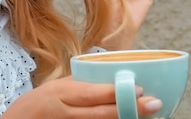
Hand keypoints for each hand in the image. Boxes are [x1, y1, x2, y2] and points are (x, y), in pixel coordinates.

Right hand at [1, 76, 162, 118]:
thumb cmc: (36, 105)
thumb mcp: (56, 88)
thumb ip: (80, 83)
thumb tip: (112, 76)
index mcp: (61, 94)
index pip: (92, 94)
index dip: (117, 92)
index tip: (141, 88)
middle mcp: (65, 114)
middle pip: (101, 115)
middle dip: (130, 110)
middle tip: (155, 104)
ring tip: (150, 118)